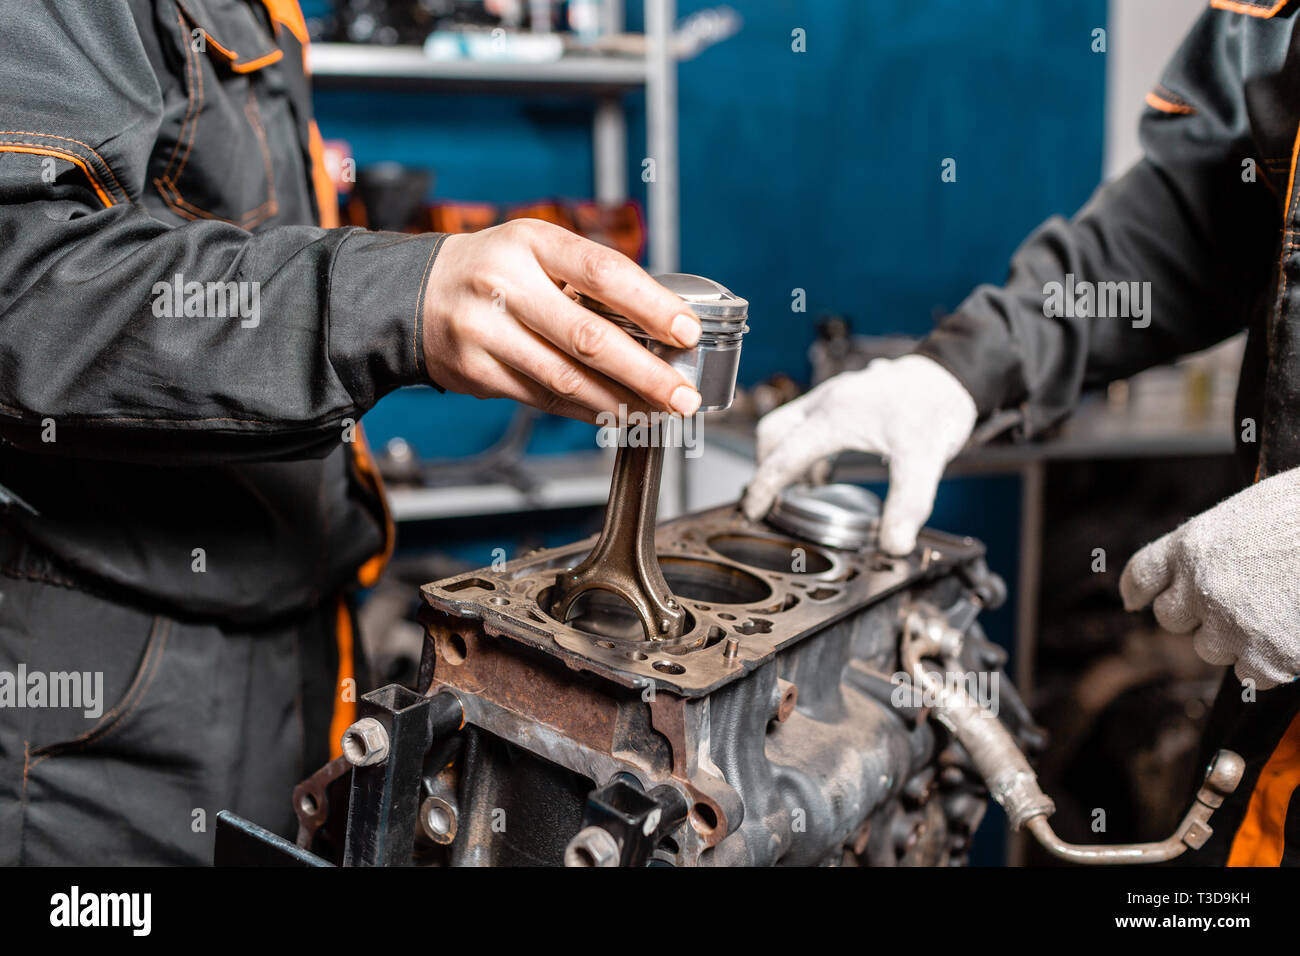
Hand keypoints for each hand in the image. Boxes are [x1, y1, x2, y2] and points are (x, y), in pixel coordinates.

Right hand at [421, 219, 702, 422]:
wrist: (412, 295)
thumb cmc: (494, 271)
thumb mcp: (536, 250)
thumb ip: (589, 280)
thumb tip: (659, 328)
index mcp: (531, 242)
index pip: (604, 272)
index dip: (651, 305)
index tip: (686, 332)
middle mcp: (505, 283)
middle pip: (589, 336)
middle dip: (646, 372)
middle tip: (683, 395)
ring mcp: (486, 331)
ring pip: (567, 378)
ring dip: (620, 402)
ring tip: (658, 412)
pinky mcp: (476, 372)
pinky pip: (543, 399)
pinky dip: (586, 411)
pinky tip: (615, 415)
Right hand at [742, 355, 976, 554]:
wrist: (953, 373)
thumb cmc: (937, 405)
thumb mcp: (926, 458)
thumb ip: (908, 503)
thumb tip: (894, 543)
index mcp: (835, 416)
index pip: (783, 456)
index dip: (764, 487)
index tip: (754, 510)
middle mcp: (827, 401)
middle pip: (772, 433)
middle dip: (767, 466)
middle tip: (774, 499)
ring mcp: (833, 395)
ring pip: (786, 424)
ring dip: (784, 455)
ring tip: (800, 488)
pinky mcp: (843, 397)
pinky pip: (805, 421)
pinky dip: (803, 446)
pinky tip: (825, 468)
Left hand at [1120, 466, 1299, 690]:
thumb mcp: (1250, 513)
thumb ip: (1220, 544)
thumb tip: (1208, 564)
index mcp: (1192, 544)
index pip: (1143, 574)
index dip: (1139, 590)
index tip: (1137, 600)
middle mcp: (1200, 585)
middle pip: (1170, 619)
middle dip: (1196, 616)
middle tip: (1233, 605)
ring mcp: (1231, 623)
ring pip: (1210, 650)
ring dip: (1234, 641)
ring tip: (1273, 614)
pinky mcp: (1266, 655)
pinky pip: (1250, 676)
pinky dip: (1269, 665)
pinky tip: (1290, 640)